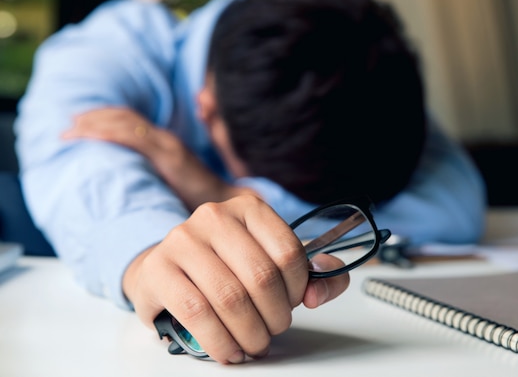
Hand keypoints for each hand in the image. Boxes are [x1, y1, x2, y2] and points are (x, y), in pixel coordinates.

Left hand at [63, 107, 249, 208]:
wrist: (223, 202)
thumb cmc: (198, 198)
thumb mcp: (172, 181)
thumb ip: (154, 174)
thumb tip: (131, 179)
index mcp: (166, 143)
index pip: (132, 120)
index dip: (105, 117)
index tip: (80, 122)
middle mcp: (166, 139)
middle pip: (124, 117)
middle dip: (94, 118)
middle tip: (69, 125)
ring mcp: (168, 146)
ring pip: (125, 124)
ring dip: (95, 124)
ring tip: (71, 131)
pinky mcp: (168, 156)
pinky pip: (134, 138)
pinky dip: (109, 133)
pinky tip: (90, 135)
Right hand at [123, 195, 349, 363]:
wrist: (167, 269)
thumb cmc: (225, 267)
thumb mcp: (271, 261)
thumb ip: (312, 274)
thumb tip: (318, 293)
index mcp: (249, 208)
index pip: (288, 251)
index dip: (298, 288)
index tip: (292, 304)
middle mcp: (215, 216)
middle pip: (261, 276)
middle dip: (275, 317)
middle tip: (272, 331)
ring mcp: (182, 240)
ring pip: (230, 297)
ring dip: (249, 333)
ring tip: (253, 344)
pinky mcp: (158, 269)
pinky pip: (197, 313)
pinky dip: (219, 341)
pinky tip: (228, 350)